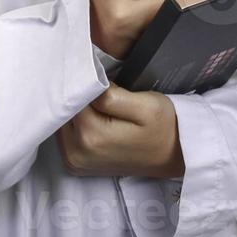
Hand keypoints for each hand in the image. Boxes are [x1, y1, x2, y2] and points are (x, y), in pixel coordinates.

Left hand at [57, 84, 184, 177]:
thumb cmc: (163, 126)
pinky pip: (65, 135)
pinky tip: (93, 115)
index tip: (95, 72)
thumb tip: (86, 83)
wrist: (174, 154)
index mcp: (90, 135)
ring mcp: (74, 161)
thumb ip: (110, 96)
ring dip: (75, 109)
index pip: (70, 96)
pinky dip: (75, 123)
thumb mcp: (145, 105)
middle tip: (97, 84)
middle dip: (76, 95)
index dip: (82, 80)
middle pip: (62, 111)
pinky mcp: (76, 164)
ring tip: (97, 100)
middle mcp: (76, 152)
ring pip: (61, 122)